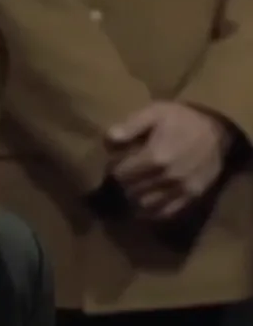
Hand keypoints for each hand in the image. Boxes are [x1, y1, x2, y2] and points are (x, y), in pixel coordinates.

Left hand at [106, 102, 231, 219]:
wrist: (217, 130)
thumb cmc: (181, 119)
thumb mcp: (154, 113)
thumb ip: (129, 127)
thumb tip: (108, 140)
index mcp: (155, 157)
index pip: (121, 174)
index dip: (114, 169)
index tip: (116, 164)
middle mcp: (168, 177)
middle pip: (130, 190)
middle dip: (123, 184)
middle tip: (124, 176)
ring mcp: (181, 189)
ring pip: (145, 205)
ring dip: (135, 198)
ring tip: (134, 188)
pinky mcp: (192, 197)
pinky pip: (166, 212)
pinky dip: (151, 211)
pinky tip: (146, 202)